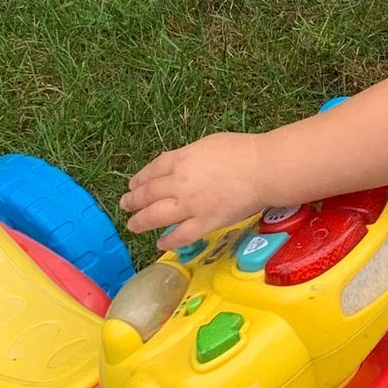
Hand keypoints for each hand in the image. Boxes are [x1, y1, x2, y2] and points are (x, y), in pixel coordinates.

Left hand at [122, 134, 270, 245]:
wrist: (263, 169)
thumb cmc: (241, 151)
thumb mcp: (206, 144)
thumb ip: (186, 156)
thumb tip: (174, 164)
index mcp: (180, 160)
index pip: (152, 171)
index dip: (139, 180)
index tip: (133, 186)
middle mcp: (179, 183)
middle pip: (148, 194)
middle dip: (133, 201)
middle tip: (125, 205)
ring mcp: (190, 205)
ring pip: (156, 216)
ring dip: (140, 221)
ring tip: (133, 225)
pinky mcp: (205, 223)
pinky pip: (180, 236)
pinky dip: (167, 241)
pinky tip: (160, 243)